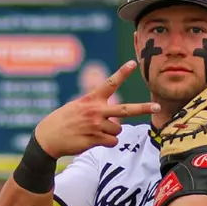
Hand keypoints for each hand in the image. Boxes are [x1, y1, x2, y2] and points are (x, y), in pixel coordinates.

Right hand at [32, 60, 159, 157]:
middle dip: (143, 108)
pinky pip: (112, 141)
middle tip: (157, 106)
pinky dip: (107, 142)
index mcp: (91, 99)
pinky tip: (94, 139)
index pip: (110, 83)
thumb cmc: (64, 120)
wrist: (48, 137)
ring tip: (95, 131)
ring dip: (111, 132)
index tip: (133, 63)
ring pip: (118, 129)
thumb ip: (96, 107)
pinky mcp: (94, 139)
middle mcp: (96, 111)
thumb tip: (115, 119)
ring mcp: (96, 126)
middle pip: (125, 110)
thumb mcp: (77, 106)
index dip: (122, 73)